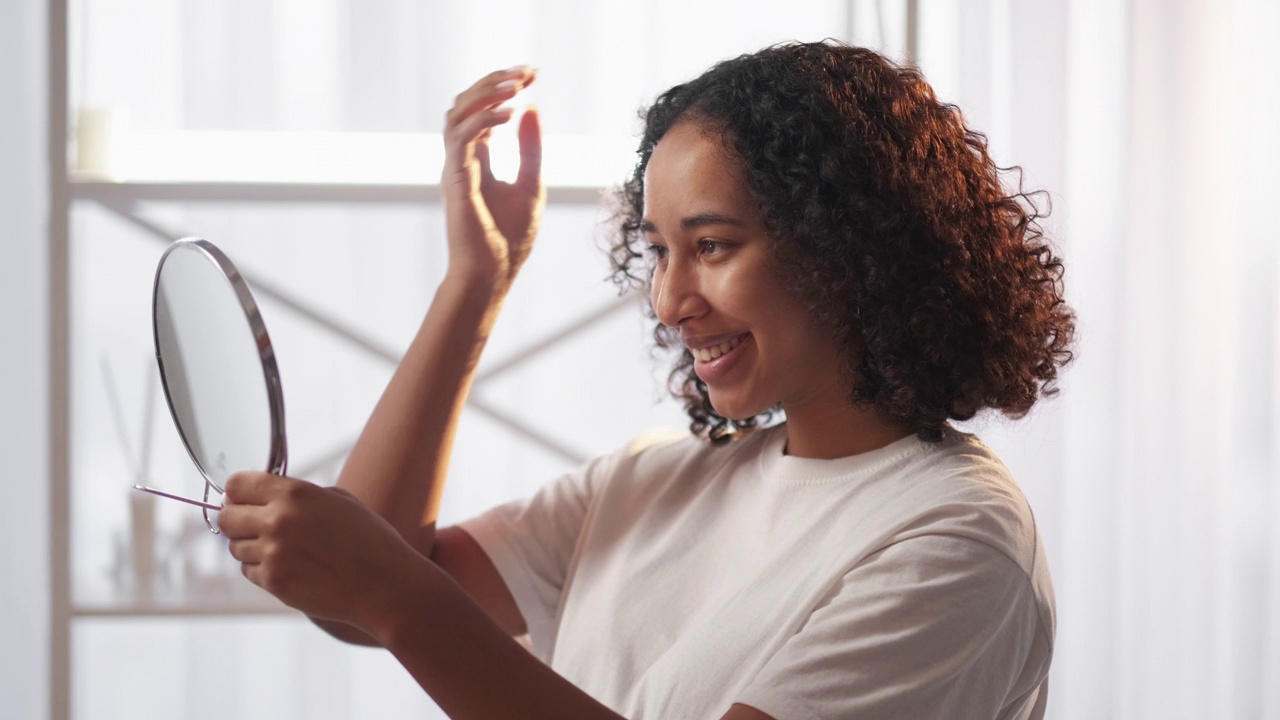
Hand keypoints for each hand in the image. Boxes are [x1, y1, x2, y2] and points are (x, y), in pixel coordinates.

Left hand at [218, 472, 425, 631]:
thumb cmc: (369, 540)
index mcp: (294, 494)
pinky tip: (291, 568)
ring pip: (235, 548)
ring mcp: (273, 554)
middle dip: (237, 521)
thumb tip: (267, 496)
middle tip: (254, 526)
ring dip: (252, 547)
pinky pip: (250, 572)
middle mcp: (277, 521)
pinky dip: (264, 570)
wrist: (384, 584)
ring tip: (284, 550)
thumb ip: (299, 494)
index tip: (243, 499)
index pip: (236, 485)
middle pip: (226, 517)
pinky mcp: (274, 582)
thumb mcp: (339, 500)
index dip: (237, 492)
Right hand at [442, 66, 543, 290]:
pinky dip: (484, 120)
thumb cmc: (508, 239)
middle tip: (525, 73)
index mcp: (476, 159)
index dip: (502, 88)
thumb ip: (529, 148)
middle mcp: (460, 158)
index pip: (481, 110)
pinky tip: (510, 113)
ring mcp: (454, 167)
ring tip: (516, 85)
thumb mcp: (530, 184)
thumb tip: (532, 108)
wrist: (492, 274)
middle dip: (494, 81)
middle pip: (465, 104)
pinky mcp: (455, 179)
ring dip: (486, 94)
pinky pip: (462, 137)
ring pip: (457, 114)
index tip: (532, 74)